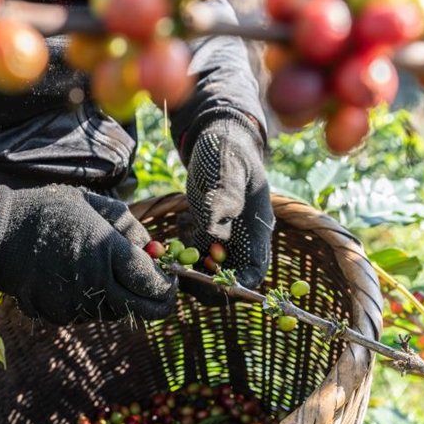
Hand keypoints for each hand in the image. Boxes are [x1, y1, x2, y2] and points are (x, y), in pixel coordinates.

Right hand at [0, 185, 176, 323]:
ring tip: (110, 272)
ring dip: (124, 299)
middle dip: (158, 302)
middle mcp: (96, 284)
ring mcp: (76, 305)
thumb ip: (132, 228)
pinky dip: (96, 301)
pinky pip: (91, 314)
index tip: (171, 277)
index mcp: (108, 252)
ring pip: (118, 313)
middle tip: (159, 289)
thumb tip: (157, 250)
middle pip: (144, 311)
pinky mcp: (60, 316)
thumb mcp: (95, 205)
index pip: (154, 284)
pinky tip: (81, 278)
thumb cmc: (48, 210)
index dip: (169, 284)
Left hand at [183, 109, 273, 304]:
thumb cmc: (226, 151)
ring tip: (169, 259)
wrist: (217, 140)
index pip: (254, 272)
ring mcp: (224, 241)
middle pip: (229, 280)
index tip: (209, 277)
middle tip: (179, 272)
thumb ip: (225, 197)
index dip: (235, 284)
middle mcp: (243, 241)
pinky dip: (179, 260)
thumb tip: (216, 233)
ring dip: (188, 274)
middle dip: (205, 283)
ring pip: (209, 274)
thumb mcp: (228, 168)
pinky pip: (194, 260)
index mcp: (257, 230)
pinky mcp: (205, 237)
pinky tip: (166, 247)